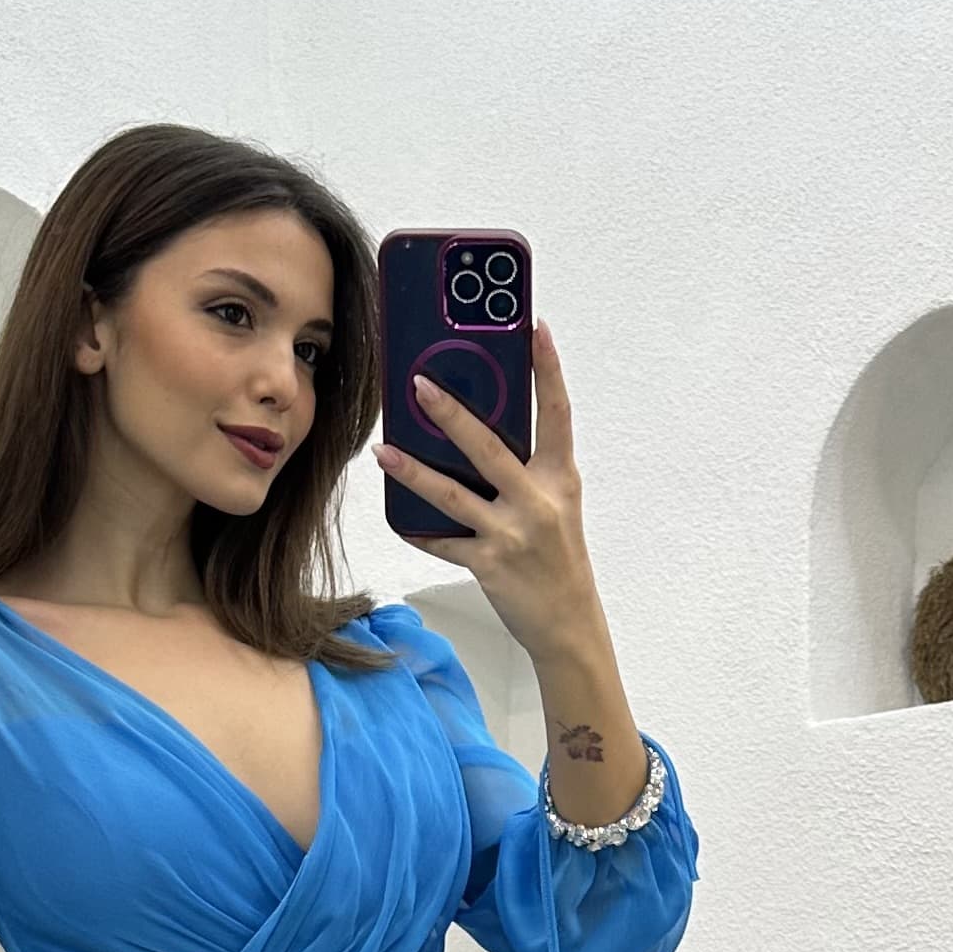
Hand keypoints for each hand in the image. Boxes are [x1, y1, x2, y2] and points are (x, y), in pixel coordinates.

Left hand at [375, 315, 650, 826]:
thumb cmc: (558, 560)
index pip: (557, 413)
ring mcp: (513, 534)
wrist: (569, 625)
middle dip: (453, 413)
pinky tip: (396, 514)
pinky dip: (418, 529)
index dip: (548, 369)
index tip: (535, 326)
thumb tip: (475, 435)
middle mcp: (539, 502)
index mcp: (561, 479)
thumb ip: (527, 471)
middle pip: (490, 447)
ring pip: (454, 494)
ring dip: (414, 471)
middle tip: (419, 383)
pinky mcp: (489, 565)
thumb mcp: (556, 507)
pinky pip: (443, 541)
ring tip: (383, 451)